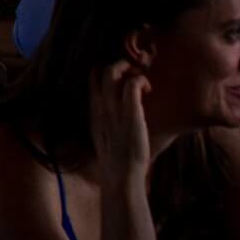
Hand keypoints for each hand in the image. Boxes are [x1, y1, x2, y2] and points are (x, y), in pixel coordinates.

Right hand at [90, 61, 151, 182]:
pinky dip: (141, 80)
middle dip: (120, 64)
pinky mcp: (131, 113)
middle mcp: (101, 106)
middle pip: (102, 70)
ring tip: (140, 78)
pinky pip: (132, 83)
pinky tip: (148, 89)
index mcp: (94, 111)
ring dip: (129, 68)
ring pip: (113, 71)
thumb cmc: (117, 159)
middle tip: (134, 72)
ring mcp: (114, 109)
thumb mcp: (103, 136)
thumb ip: (105, 121)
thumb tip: (115, 114)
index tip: (121, 76)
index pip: (92, 78)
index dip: (104, 70)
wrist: (121, 176)